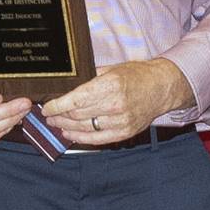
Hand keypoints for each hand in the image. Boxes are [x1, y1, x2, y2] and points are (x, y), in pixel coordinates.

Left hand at [41, 58, 194, 144]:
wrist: (162, 87)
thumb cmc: (137, 75)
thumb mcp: (112, 69)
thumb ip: (89, 79)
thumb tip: (65, 87)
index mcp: (110, 86)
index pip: (76, 100)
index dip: (57, 106)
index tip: (46, 107)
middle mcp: (115, 105)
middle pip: (77, 115)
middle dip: (59, 116)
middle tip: (48, 115)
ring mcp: (121, 122)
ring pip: (84, 128)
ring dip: (66, 127)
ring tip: (56, 123)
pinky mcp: (125, 132)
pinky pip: (97, 139)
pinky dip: (80, 138)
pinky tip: (69, 134)